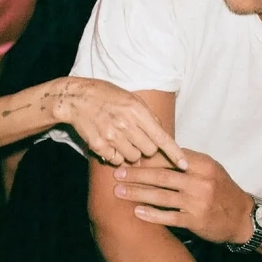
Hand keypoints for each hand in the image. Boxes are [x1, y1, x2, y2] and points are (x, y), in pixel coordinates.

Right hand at [54, 77, 187, 169]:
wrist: (77, 98)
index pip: (162, 137)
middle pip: (149, 151)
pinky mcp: (99, 145)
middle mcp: (125, 124)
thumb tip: (162, 136)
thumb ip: (148, 116)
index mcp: (137, 110)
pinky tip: (110, 144)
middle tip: (137, 138)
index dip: (175, 153)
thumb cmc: (107, 96)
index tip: (184, 165)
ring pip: (133, 158)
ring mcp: (111, 136)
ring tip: (122, 139)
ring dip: (131, 153)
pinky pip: (115, 160)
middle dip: (147, 148)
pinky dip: (115, 156)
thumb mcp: (131, 98)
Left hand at [113, 147, 252, 243]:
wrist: (243, 217)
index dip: (148, 157)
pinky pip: (170, 217)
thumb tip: (159, 152)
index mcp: (203, 164)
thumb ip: (187, 161)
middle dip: (137, 174)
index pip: (171, 157)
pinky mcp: (196, 221)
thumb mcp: (210, 169)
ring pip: (162, 196)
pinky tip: (137, 212)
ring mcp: (198, 202)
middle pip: (162, 176)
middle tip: (117, 172)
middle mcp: (201, 181)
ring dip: (138, 193)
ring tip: (119, 192)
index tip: (129, 155)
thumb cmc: (222, 189)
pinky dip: (152, 214)